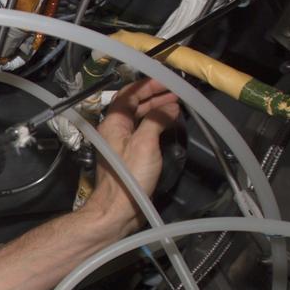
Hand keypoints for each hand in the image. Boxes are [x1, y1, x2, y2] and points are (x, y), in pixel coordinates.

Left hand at [83, 78, 180, 236]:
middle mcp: (114, 130)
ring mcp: (120, 143)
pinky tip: (168, 125)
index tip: (165, 80)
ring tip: (176, 106)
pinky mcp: (128, 156)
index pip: (128, 95)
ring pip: (138, 119)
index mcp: (112, 123)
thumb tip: (170, 106)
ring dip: (156, 111)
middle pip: (133, 106)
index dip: (146, 85)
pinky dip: (155, 125)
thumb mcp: (145, 143)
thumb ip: (156, 120)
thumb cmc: (129, 175)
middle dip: (154, 97)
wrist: (118, 209)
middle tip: (175, 92)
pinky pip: (142, 132)